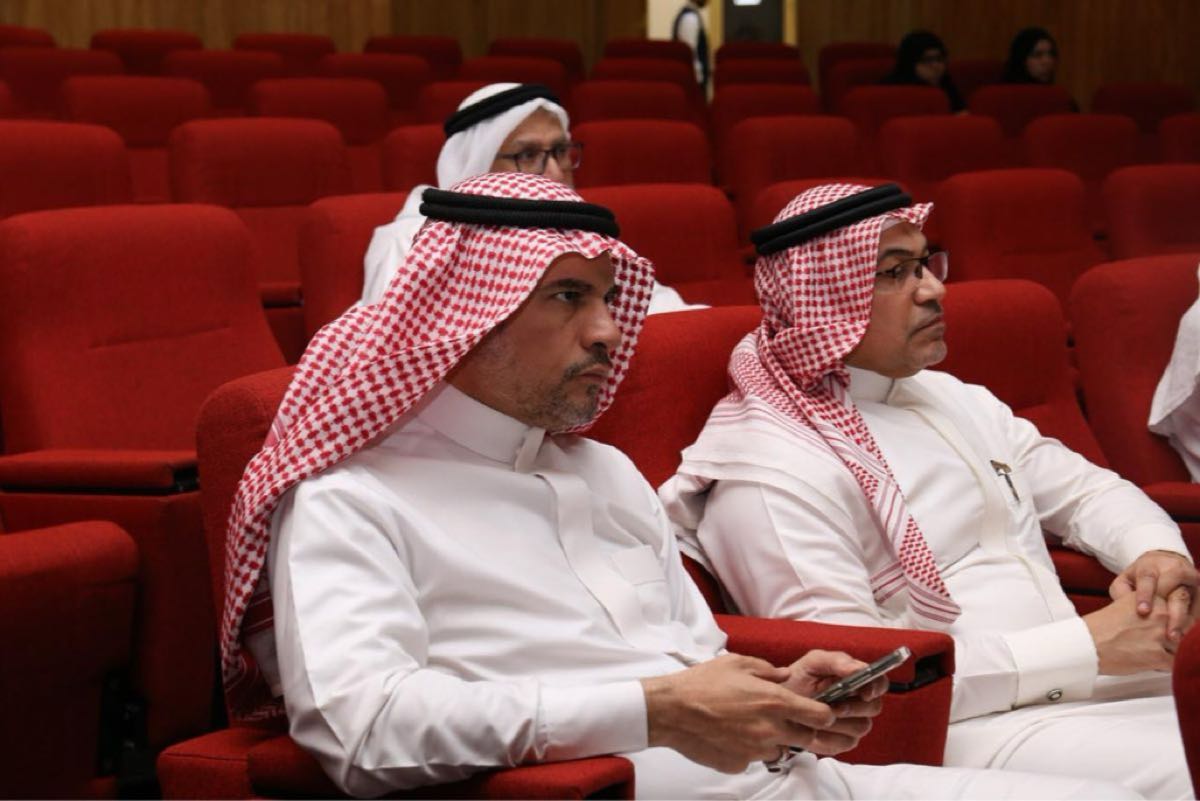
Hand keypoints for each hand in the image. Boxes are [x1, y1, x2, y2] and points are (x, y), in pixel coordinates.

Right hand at [640, 653, 836, 772]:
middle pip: (808, 738)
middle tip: (785, 718)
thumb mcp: (738, 663)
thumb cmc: (703, 683)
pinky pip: (755, 758)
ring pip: (780, 749)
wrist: (671, 710)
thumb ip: (768, 670)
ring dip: (775, 739)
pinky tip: (731, 733)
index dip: (826, 714)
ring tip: (749, 723)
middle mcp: (770, 729)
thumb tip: (783, 676)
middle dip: (804, 729)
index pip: (821, 716)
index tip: (821, 711)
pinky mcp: (740, 764)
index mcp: (774, 701)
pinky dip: (750, 748)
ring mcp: (756, 750)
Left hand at [780, 650, 885, 755]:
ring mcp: (852, 724)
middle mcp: (859, 702)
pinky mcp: (842, 742)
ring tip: (819, 715)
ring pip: (861, 726)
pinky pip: (846, 742)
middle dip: (854, 706)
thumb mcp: (812, 663)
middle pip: (874, 707)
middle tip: (833, 705)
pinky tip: (814, 729)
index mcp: (856, 680)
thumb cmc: (797, 680)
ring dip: (839, 721)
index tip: (865, 691)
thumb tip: (858, 668)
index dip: (876, 686)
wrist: (777, 704)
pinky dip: (829, 736)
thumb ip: (836, 661)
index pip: (880, 683)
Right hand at [1083, 592, 1174, 674]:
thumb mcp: (1126, 606)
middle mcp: (1159, 614)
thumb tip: (1168, 617)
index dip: (1175, 621)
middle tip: (1157, 641)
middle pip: (1183, 629)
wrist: (1086, 643)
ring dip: (1169, 653)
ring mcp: (1159, 635)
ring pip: (1180, 647)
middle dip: (1173, 638)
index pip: (1180, 609)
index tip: (1170, 626)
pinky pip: (1174, 664)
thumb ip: (1150, 608)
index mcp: (1152, 598)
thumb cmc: (1101, 627)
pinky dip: (1163, 666)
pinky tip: (1148, 661)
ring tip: (1149, 652)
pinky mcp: (1157, 655)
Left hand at [1110, 549, 1197, 641]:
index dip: (1145, 595)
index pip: (1148, 579)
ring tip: (1176, 639)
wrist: (1164, 561)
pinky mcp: (1198, 592)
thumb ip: (1121, 591)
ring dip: (1183, 621)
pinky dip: (1190, 622)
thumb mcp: (1126, 579)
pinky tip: (1183, 635)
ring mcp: (1189, 581)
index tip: (1142, 612)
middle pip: (1176, 593)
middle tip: (1168, 635)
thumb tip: (1122, 608)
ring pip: (1188, 602)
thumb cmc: (1139, 577)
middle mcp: (1173, 571)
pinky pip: (1196, 608)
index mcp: (1151, 567)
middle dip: (1173, 615)